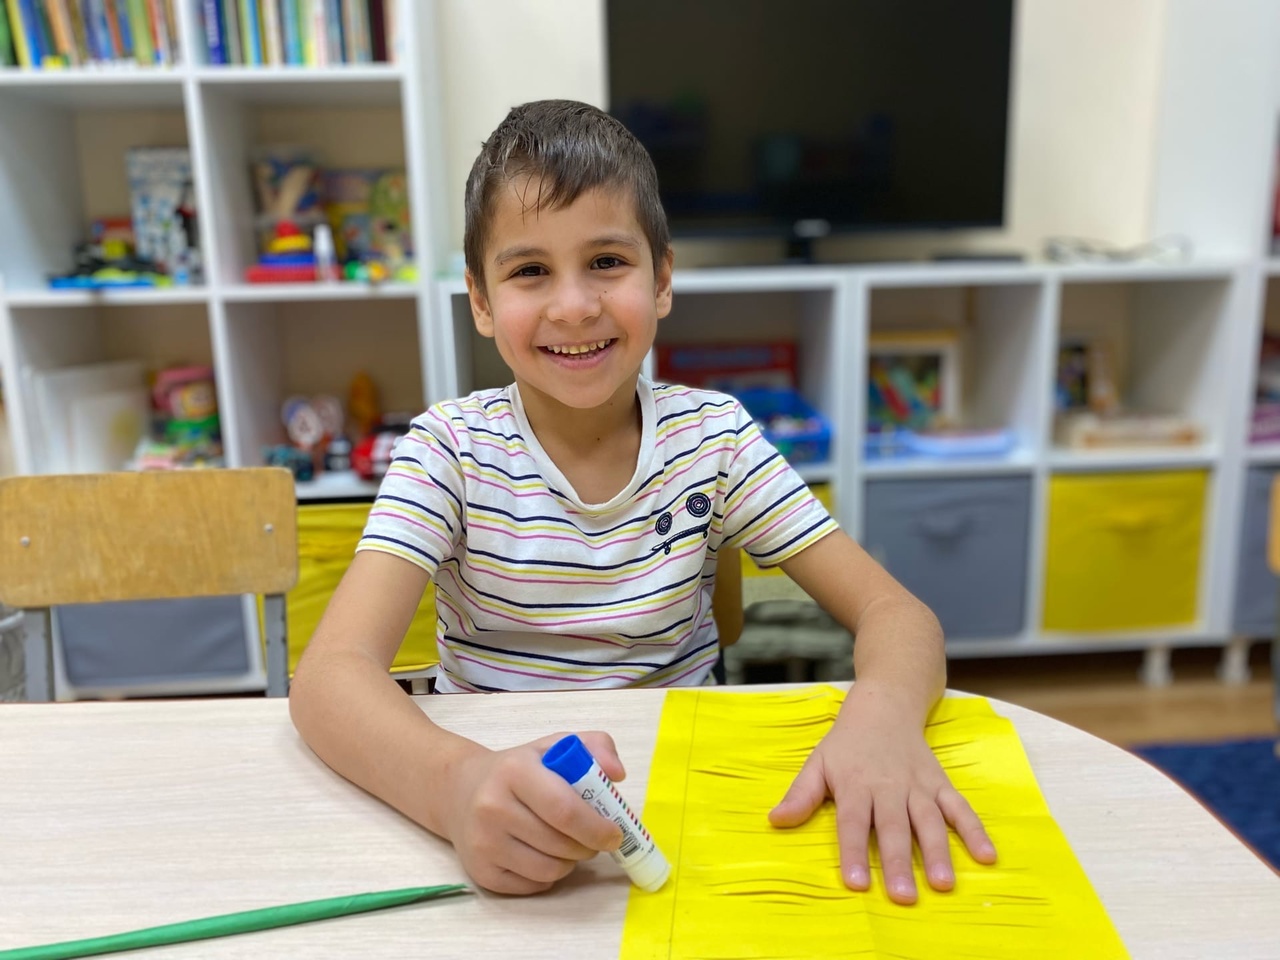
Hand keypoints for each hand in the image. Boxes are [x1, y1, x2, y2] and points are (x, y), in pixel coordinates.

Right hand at [441, 731, 625, 894]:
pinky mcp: (481, 872)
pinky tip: (545, 855)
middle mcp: (493, 807)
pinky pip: (534, 886)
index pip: (563, 809)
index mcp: (515, 771)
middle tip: (595, 839)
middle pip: (560, 844)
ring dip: (571, 861)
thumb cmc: (519, 768)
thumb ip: (595, 747)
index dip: (596, 826)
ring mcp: (484, 842)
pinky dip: (550, 876)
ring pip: (550, 870)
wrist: (460, 790)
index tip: (615, 833)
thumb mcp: (555, 746)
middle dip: (589, 846)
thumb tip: (617, 774)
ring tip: (569, 844)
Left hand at [768, 697, 996, 904]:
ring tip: (943, 884)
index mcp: (855, 784)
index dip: (853, 852)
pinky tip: (987, 856)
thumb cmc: (846, 743)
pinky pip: (960, 807)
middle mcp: (888, 787)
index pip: (853, 822)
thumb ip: (802, 794)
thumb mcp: (818, 762)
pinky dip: (975, 830)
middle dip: (897, 862)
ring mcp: (918, 786)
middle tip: (903, 896)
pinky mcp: (940, 783)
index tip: (855, 883)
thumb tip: (775, 820)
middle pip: (893, 827)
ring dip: (937, 852)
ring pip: (929, 821)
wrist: (884, 706)